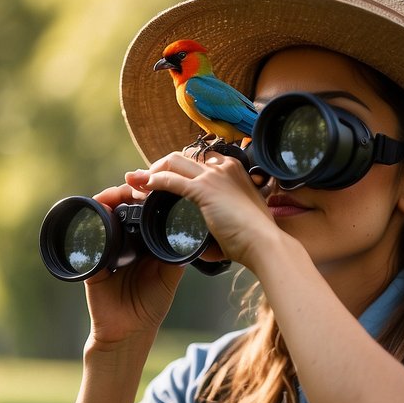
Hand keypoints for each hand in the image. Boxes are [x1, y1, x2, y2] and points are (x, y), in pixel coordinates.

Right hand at [81, 182, 185, 350]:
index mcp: (143, 244)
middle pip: (121, 210)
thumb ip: (176, 253)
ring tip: (113, 195)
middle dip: (124, 194)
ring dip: (107, 203)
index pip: (142, 213)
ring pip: (104, 219)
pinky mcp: (92, 262)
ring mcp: (107, 251)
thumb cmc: (150, 306)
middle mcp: (124, 244)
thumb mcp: (169, 275)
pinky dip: (92, 225)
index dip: (145, 198)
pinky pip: (89, 240)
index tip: (151, 185)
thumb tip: (187, 229)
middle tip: (131, 185)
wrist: (128, 332)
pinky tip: (99, 214)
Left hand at [128, 150, 283, 268]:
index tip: (166, 181)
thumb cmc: (254, 239)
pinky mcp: (205, 189)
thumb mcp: (236, 222)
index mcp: (234, 170)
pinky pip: (171, 180)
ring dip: (152, 171)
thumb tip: (203, 246)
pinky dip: (153, 182)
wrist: (265, 244)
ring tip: (138, 183)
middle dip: (160, 166)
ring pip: (173, 162)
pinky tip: (144, 188)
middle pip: (183, 156)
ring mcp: (214, 176)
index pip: (199, 159)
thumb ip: (218, 225)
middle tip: (145, 181)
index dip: (179, 169)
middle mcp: (224, 167)